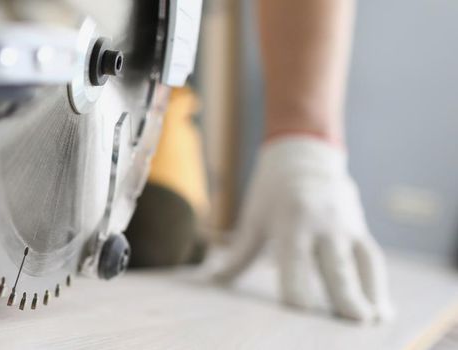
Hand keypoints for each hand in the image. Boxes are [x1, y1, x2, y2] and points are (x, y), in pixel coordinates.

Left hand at [211, 136, 393, 322]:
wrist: (304, 156)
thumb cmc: (272, 191)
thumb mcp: (254, 218)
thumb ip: (239, 255)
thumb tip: (213, 281)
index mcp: (291, 221)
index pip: (295, 261)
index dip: (296, 287)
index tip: (299, 310)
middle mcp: (323, 224)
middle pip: (335, 264)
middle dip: (345, 294)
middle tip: (353, 320)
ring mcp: (346, 226)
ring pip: (363, 263)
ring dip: (371, 293)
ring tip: (373, 320)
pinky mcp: (360, 228)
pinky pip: (373, 259)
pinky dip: (379, 285)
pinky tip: (384, 310)